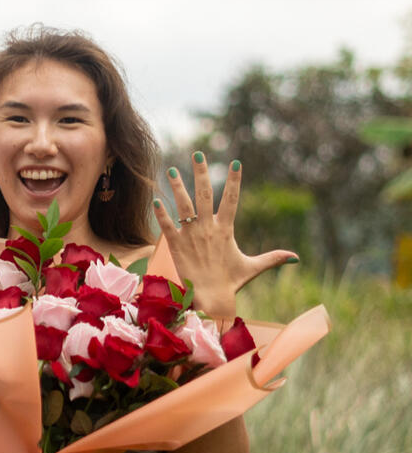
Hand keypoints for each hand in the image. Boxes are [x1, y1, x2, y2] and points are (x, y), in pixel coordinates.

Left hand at [152, 153, 297, 315]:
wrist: (211, 298)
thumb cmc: (231, 282)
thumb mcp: (252, 267)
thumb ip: (272, 258)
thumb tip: (296, 258)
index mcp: (225, 230)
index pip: (231, 199)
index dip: (234, 181)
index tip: (235, 162)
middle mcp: (208, 229)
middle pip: (204, 194)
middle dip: (201, 173)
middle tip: (198, 154)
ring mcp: (191, 236)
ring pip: (183, 206)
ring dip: (177, 187)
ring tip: (171, 169)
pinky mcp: (176, 246)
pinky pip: (167, 226)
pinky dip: (161, 214)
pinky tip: (155, 200)